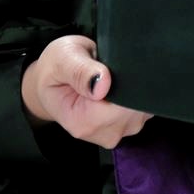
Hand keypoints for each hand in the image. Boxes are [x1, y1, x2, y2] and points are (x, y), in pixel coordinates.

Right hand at [21, 34, 152, 148]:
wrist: (51, 83)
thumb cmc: (55, 70)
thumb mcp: (62, 59)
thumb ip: (81, 71)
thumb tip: (103, 83)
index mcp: (84, 122)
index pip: (123, 106)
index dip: (126, 82)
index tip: (111, 65)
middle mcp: (104, 133)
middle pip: (136, 107)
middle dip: (129, 81)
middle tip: (106, 66)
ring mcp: (118, 131)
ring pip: (142, 105)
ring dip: (132, 85)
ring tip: (108, 75)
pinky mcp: (127, 125)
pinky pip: (143, 105)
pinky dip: (134, 90)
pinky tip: (116, 83)